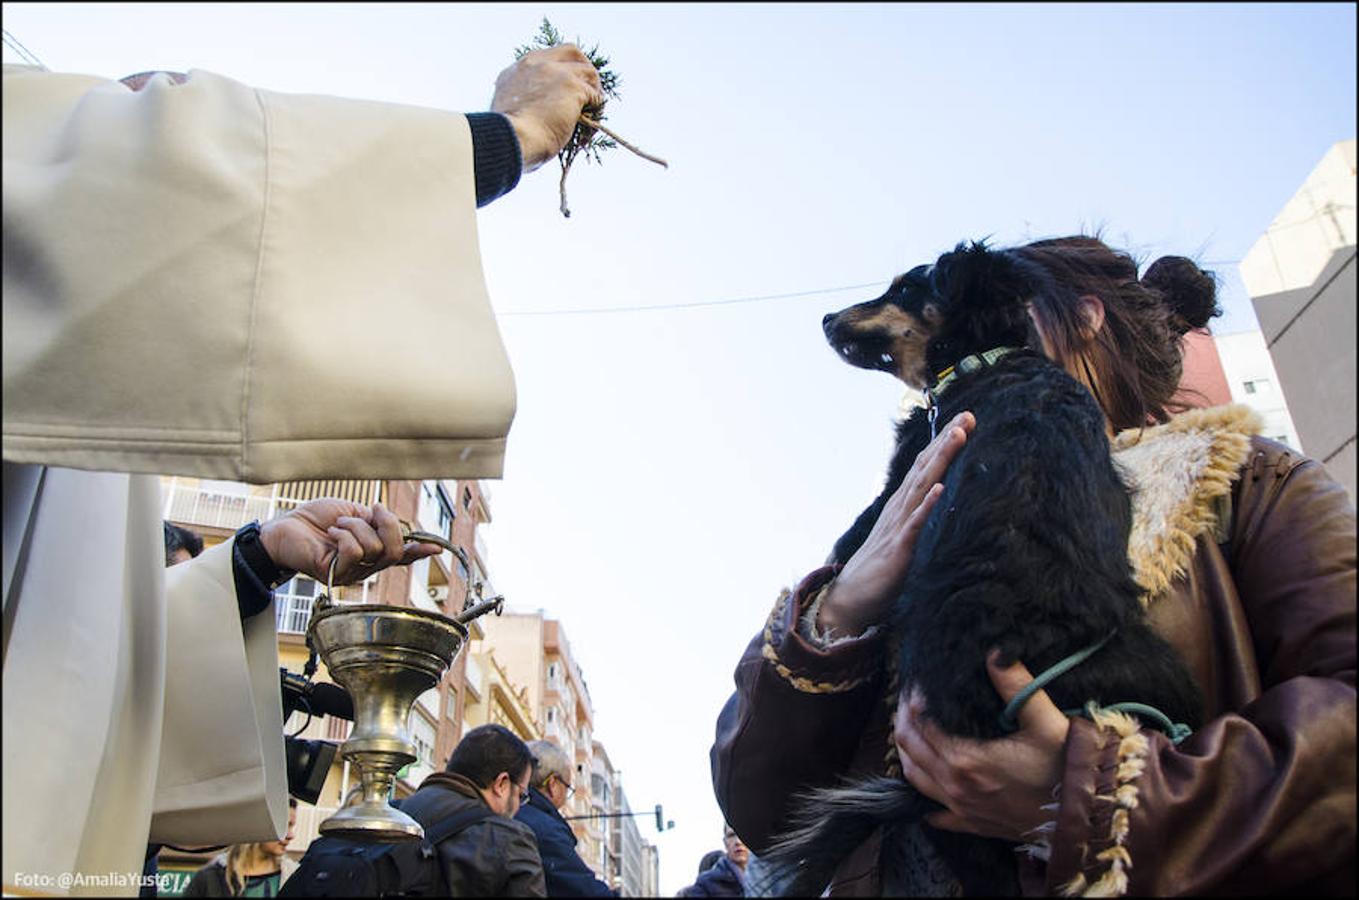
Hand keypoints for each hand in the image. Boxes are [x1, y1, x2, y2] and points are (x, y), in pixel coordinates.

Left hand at [258, 499, 440, 586]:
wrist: (286, 527)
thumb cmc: (315, 520)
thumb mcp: (354, 513)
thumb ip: (375, 521)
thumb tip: (390, 522)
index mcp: (373, 550)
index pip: (401, 554)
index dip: (420, 550)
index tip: (437, 547)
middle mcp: (366, 565)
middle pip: (395, 550)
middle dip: (388, 524)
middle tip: (372, 510)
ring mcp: (352, 572)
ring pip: (375, 548)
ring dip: (356, 526)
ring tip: (338, 525)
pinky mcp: (336, 574)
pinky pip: (355, 552)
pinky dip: (344, 535)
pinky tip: (331, 534)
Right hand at [491, 44, 603, 171]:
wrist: (512, 140)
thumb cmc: (509, 137)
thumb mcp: (508, 111)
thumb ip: (522, 102)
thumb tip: (535, 114)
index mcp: (517, 71)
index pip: (546, 58)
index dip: (562, 71)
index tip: (567, 90)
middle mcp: (536, 64)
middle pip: (572, 52)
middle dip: (584, 69)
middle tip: (589, 91)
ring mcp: (555, 71)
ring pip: (588, 72)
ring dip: (594, 92)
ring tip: (592, 112)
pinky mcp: (572, 85)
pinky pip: (595, 95)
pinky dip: (596, 109)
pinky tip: (590, 125)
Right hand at [816, 411, 974, 637]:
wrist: (849, 600)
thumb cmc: (878, 572)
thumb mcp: (901, 538)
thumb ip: (914, 517)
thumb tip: (932, 501)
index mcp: (901, 506)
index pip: (924, 467)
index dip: (942, 443)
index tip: (963, 421)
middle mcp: (898, 509)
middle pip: (924, 467)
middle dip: (945, 440)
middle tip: (967, 416)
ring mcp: (897, 526)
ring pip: (921, 486)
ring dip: (939, 460)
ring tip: (957, 436)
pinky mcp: (898, 549)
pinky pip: (914, 524)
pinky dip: (926, 504)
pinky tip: (938, 488)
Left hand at [894, 651, 1070, 841]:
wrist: (1084, 819)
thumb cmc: (1066, 769)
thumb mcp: (1045, 721)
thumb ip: (1016, 684)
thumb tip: (995, 653)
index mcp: (966, 759)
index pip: (920, 723)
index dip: (913, 701)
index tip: (917, 684)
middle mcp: (955, 786)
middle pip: (908, 748)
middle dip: (903, 720)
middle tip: (909, 700)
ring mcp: (960, 809)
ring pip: (913, 777)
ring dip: (907, 751)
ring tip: (910, 729)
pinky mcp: (971, 824)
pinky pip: (934, 811)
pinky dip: (923, 793)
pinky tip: (927, 780)